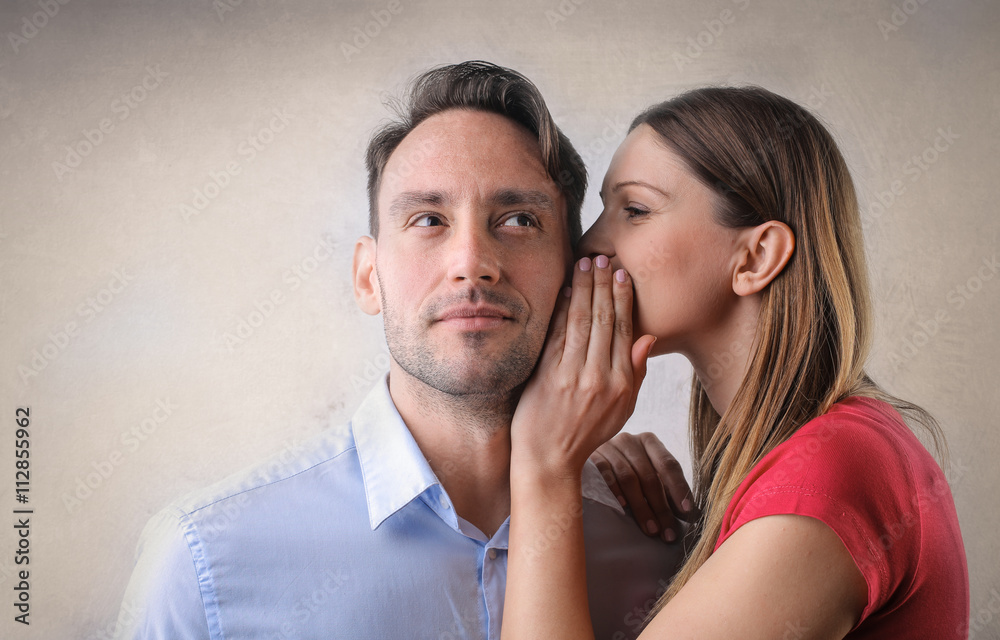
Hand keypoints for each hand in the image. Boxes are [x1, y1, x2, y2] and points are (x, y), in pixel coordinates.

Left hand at [510, 255, 656, 479]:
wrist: (548, 458)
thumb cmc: (585, 433)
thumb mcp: (622, 410)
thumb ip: (636, 372)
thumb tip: (647, 337)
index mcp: (621, 383)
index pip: (624, 330)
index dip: (623, 298)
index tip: (621, 274)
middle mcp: (599, 377)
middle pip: (605, 320)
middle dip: (604, 284)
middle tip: (603, 257)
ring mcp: (571, 375)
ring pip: (582, 322)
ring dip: (584, 289)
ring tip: (585, 264)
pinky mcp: (547, 375)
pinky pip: (558, 334)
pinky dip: (563, 309)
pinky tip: (567, 290)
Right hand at [591, 432, 699, 542]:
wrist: (590, 455)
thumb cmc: (628, 470)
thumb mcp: (650, 473)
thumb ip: (668, 490)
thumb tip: (693, 515)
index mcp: (649, 442)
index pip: (668, 465)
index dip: (679, 489)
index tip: (687, 513)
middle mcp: (630, 440)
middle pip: (649, 476)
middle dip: (661, 507)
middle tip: (668, 533)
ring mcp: (609, 447)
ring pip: (629, 478)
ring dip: (641, 507)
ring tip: (651, 529)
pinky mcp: (592, 457)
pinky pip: (605, 475)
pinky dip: (615, 491)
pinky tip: (623, 507)